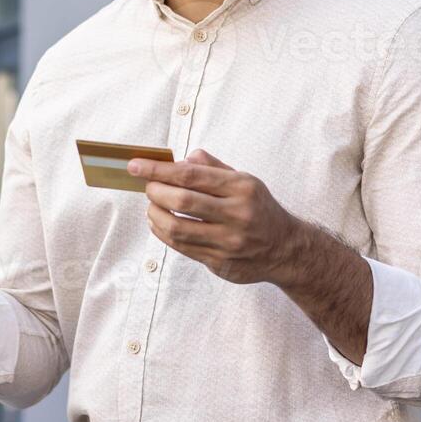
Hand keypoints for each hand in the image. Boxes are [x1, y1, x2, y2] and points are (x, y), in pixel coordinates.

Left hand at [126, 148, 301, 284]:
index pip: (190, 175)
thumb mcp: (244, 180)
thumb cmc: (258, 209)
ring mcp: (228, 241)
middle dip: (155, 191)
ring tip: (151, 206)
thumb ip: (213, 167)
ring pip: (177, 228)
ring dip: (155, 214)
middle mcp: (237, 214)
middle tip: (147, 187)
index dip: (158, 170)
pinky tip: (159, 223)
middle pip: (182, 201)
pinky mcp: (220, 262)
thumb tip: (181, 159)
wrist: (285, 249)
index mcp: (241, 188)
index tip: (135, 166)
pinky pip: (181, 247)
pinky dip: (163, 232)